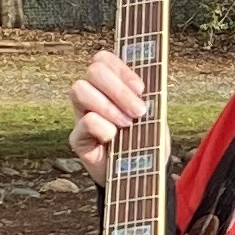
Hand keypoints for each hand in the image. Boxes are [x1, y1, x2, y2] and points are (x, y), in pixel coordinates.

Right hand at [68, 49, 150, 182]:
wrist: (142, 175)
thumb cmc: (148, 140)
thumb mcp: (156, 114)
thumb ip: (150, 94)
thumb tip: (150, 76)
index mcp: (112, 85)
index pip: (103, 59)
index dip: (121, 68)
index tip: (142, 88)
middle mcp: (93, 96)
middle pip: (93, 70)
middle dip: (119, 89)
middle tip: (139, 111)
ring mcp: (82, 115)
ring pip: (80, 89)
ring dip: (109, 107)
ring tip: (127, 125)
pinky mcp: (77, 138)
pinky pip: (86, 121)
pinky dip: (104, 128)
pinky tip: (114, 138)